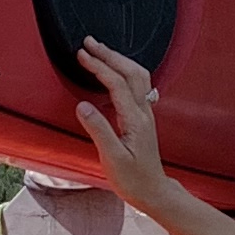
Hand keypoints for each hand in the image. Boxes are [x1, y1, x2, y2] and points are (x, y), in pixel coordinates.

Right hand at [75, 37, 181, 217]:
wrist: (153, 191)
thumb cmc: (133, 179)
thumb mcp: (112, 158)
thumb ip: (98, 130)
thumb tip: (83, 105)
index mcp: (135, 119)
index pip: (116, 83)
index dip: (99, 66)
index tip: (82, 55)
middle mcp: (143, 112)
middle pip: (131, 72)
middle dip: (109, 54)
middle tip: (89, 42)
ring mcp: (145, 113)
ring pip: (138, 76)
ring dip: (119, 60)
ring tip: (99, 50)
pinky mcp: (143, 118)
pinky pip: (138, 85)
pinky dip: (124, 72)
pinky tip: (113, 73)